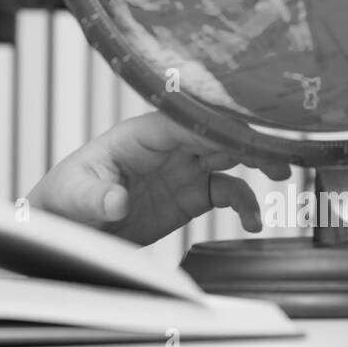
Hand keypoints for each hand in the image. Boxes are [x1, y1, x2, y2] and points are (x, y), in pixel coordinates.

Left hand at [26, 111, 292, 245]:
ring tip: (283, 172)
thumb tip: (115, 201)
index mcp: (139, 135)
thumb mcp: (73, 197)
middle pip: (215, 131)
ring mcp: (181, 169)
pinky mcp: (189, 196)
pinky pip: (227, 192)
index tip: (244, 128)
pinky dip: (245, 203)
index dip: (213, 123)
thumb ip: (96, 198)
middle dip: (248, 135)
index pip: (183, 120)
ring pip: (229, 154)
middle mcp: (166, 147)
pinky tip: (254, 222)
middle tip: (279, 147)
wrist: (65, 226)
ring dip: (257, 159)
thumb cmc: (64, 197)